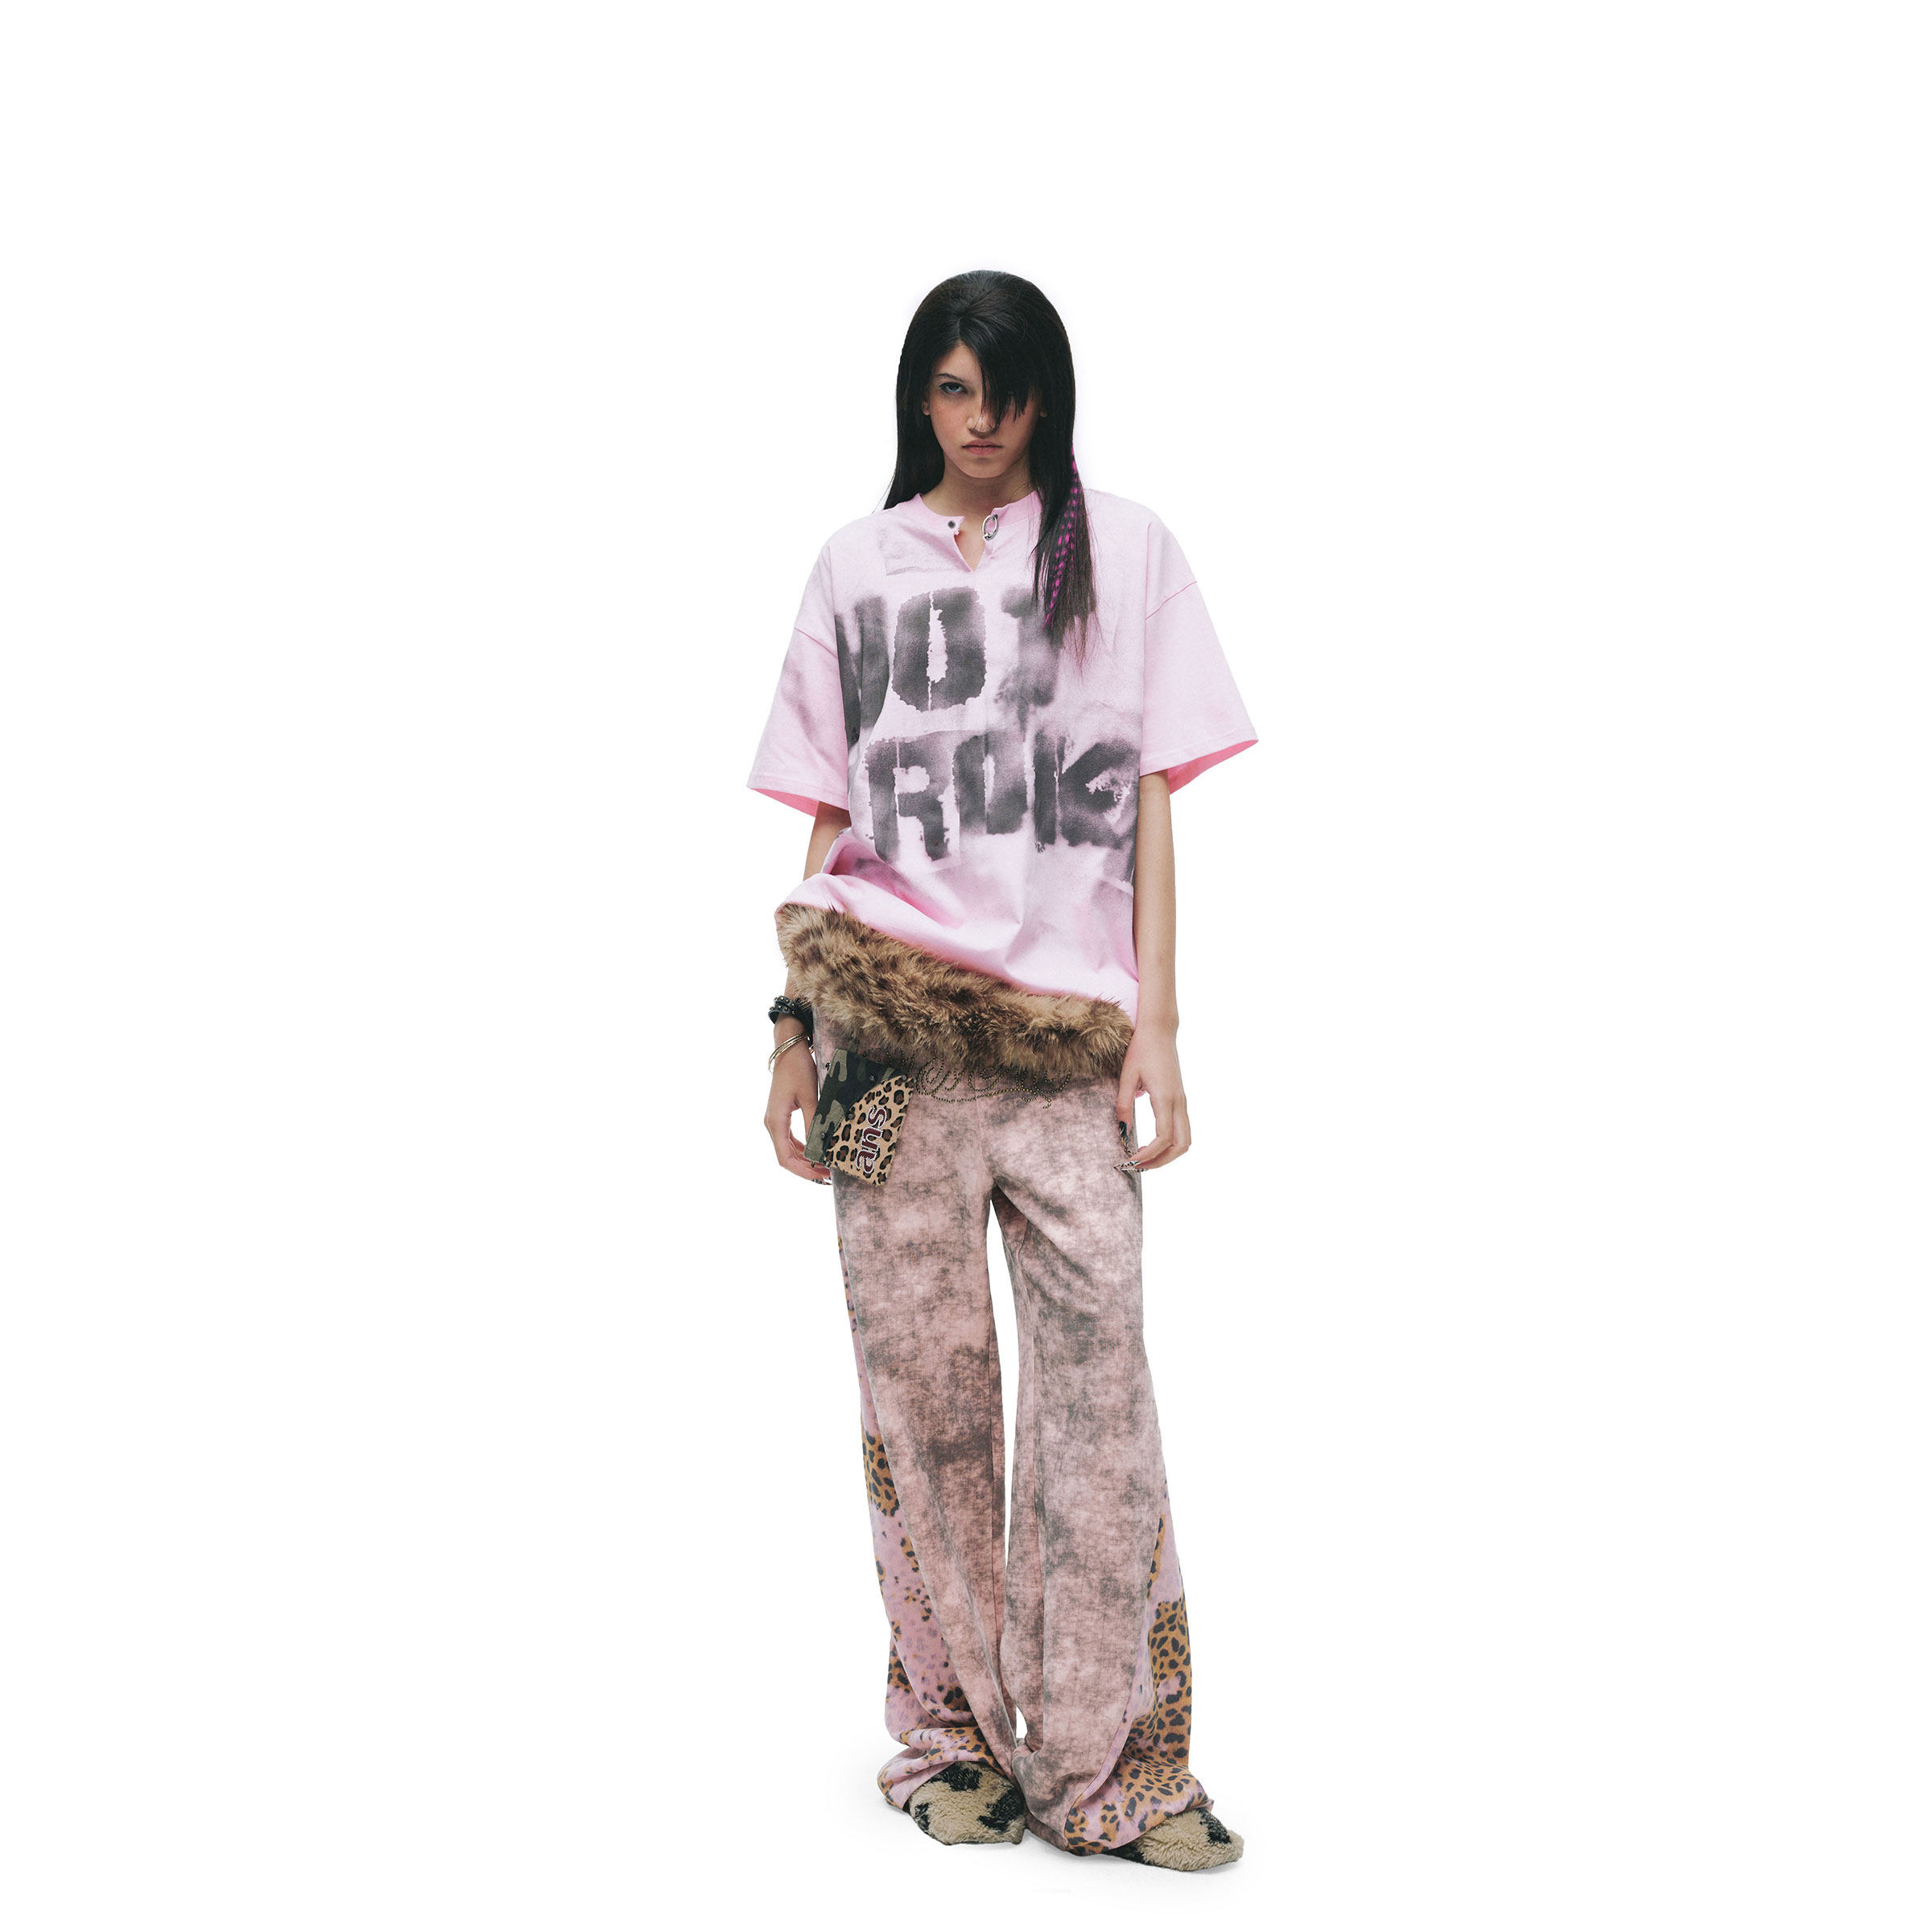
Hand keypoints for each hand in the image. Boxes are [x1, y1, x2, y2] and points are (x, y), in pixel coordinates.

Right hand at [765, 1035, 830, 1182]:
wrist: (789, 1048)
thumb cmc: (798, 1069)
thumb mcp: (810, 1096)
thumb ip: (813, 1123)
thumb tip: (820, 1149)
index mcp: (775, 1121)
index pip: (785, 1157)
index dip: (803, 1171)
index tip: (821, 1177)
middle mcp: (772, 1123)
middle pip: (786, 1157)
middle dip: (806, 1168)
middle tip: (829, 1176)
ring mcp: (776, 1120)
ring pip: (788, 1149)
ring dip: (805, 1159)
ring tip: (825, 1166)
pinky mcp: (782, 1115)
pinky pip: (791, 1139)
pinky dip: (803, 1148)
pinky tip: (817, 1151)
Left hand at [1116, 1023, 1190, 1170]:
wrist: (1160, 1031)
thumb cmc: (1141, 1050)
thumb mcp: (1126, 1076)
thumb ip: (1123, 1104)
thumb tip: (1122, 1131)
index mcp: (1165, 1097)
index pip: (1164, 1138)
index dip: (1149, 1154)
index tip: (1131, 1160)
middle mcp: (1179, 1102)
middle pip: (1181, 1145)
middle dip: (1162, 1161)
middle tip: (1138, 1167)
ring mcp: (1182, 1101)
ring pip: (1186, 1139)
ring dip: (1168, 1155)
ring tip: (1145, 1159)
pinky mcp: (1181, 1099)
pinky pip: (1183, 1129)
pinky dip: (1171, 1143)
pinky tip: (1151, 1145)